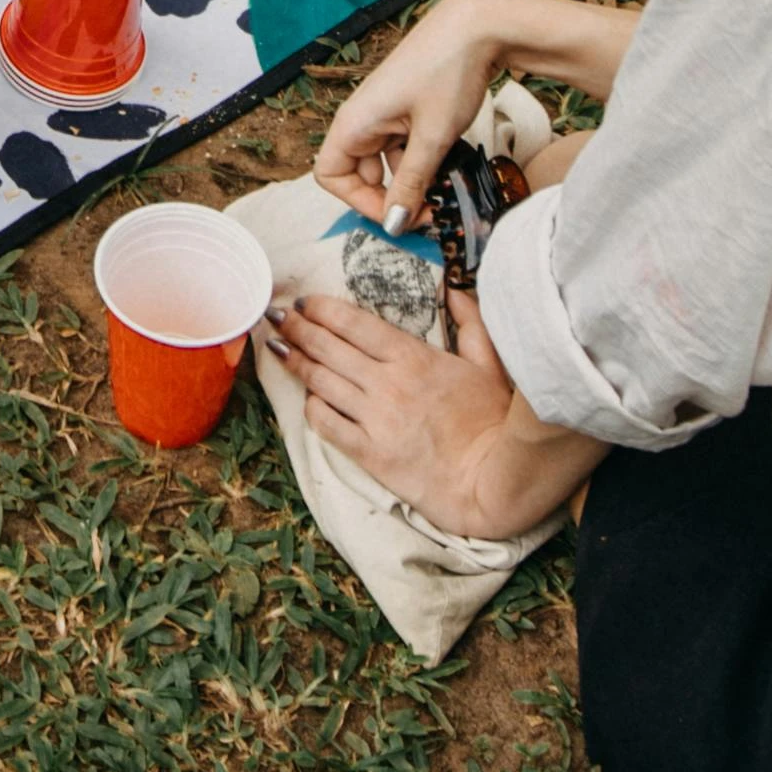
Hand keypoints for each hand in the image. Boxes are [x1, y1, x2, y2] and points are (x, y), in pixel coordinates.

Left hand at [262, 276, 582, 537]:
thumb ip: (471, 322)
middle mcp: (387, 384)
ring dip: (295, 362)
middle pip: (328, 348)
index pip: (354, 324)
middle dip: (298, 329)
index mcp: (414, 357)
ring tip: (277, 348)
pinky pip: (327, 425)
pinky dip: (312, 407)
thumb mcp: (490, 363)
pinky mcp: (369, 453)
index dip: (322, 310)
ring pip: (321, 382)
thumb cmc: (493, 421)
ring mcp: (375, 419)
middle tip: (278, 317)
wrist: (490, 481)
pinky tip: (307, 397)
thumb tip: (455, 291)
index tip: (304, 302)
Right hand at [312, 0, 537, 225]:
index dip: (359, 202)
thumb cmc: (448, 74)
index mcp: (354, 122)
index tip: (399, 214)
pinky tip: (451, 166)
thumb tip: (395, 224)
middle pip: (359, 173)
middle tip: (431, 212)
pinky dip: (423, 161)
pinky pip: (403, 146)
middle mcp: (362, 118)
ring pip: (386, 162)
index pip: (331, 176)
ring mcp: (385, 113)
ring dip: (412, 181)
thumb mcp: (432, 138)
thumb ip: (412, 183)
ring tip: (447, 190)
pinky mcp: (405, 109)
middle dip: (392, 197)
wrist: (477, 26)